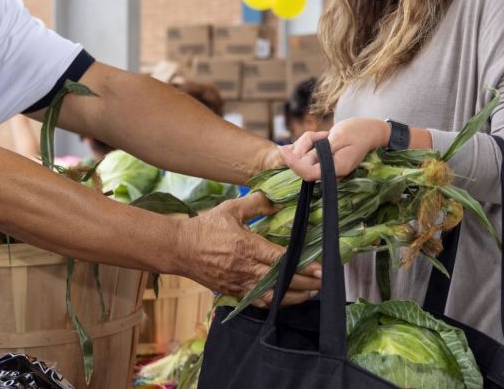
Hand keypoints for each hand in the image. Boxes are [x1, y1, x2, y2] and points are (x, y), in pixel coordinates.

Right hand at [174, 192, 320, 304]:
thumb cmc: (205, 227)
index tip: (320, 268)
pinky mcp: (233, 292)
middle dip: (306, 283)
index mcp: (246, 246)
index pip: (281, 260)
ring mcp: (239, 283)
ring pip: (273, 296)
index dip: (303, 266)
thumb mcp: (231, 209)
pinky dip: (275, 303)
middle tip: (324, 282)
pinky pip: (258, 302)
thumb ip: (256, 203)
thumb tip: (278, 200)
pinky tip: (287, 299)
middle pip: (282, 281)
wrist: (179, 248)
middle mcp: (245, 268)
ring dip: (294, 297)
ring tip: (311, 293)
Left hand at [280, 117, 387, 179]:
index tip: (282, 149)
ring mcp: (327, 167)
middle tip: (322, 135)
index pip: (308, 173)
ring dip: (309, 142)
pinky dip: (310, 141)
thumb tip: (298, 156)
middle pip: (304, 163)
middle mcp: (331, 172)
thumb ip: (318, 148)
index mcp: (337, 169)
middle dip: (305, 146)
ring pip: (304, 155)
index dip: (293, 163)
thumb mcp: (338, 136)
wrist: (372, 131)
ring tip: (326, 134)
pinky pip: (308, 151)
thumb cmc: (359, 131)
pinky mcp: (324, 161)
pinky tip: (323, 135)